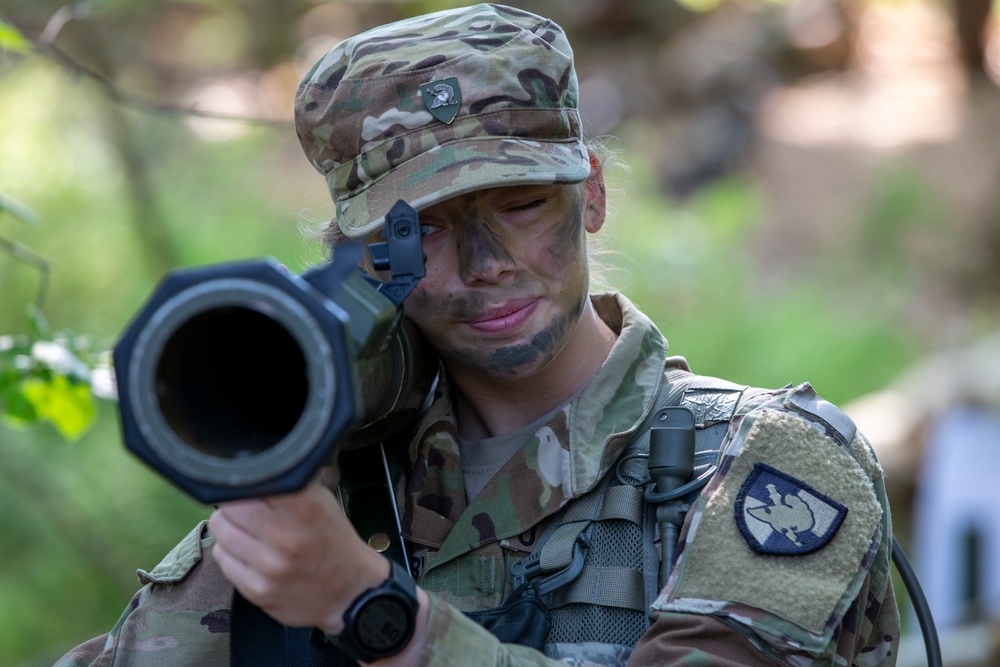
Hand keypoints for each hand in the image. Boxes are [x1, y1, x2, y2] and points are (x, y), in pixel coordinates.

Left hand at [209, 480, 387, 633]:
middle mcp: (287, 538)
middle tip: (248, 510)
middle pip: (229, 506)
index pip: (252, 482)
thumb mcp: (321, 501)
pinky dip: (232, 553)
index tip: (250, 486)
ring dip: (230, 528)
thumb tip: (251, 467)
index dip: (247, 481)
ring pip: (221, 530)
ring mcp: (270, 567)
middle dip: (235, 504)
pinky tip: (252, 554)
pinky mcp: (257, 590)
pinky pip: (222, 558)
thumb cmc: (332, 540)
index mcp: (305, 508)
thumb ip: (288, 483)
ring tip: (250, 532)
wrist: (350, 590)